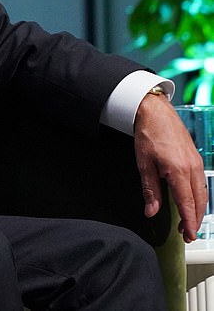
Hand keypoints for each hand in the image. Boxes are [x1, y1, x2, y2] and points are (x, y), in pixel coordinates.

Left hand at [134, 93, 207, 241]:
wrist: (155, 111)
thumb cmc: (148, 133)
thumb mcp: (143, 163)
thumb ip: (149, 190)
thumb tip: (151, 211)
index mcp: (178, 170)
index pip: (187, 204)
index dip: (189, 223)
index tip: (188, 236)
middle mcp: (191, 167)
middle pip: (199, 201)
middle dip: (195, 220)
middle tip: (187, 233)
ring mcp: (196, 161)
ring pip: (203, 193)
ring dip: (197, 209)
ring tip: (188, 220)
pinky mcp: (196, 157)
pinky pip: (201, 182)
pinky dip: (198, 195)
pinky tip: (191, 200)